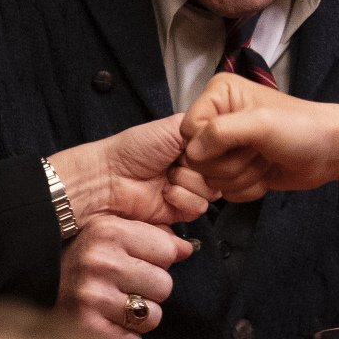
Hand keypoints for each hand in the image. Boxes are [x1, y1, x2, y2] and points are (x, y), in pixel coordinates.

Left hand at [51, 115, 212, 227]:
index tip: (200, 145)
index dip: (215, 149)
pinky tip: (166, 192)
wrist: (112, 176)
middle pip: (221, 171)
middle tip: (178, 161)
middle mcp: (193, 168)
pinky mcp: (182, 211)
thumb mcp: (174, 127)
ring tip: (168, 176)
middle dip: (200, 166)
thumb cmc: (135, 148)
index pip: (222, 149)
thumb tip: (226, 133)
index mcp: (193, 146)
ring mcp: (189, 189)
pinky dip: (182, 198)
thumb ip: (204, 127)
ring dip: (188, 182)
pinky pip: (200, 207)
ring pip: (213, 190)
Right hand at [59, 215, 191, 338]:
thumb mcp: (109, 235)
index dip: (157, 261)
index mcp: (108, 231)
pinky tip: (105, 324)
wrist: (32, 287)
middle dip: (149, 290)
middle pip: (165, 285)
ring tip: (113, 307)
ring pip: (152, 317)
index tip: (135, 263)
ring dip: (138, 317)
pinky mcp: (87, 329)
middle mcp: (101, 261)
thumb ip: (152, 237)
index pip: (169, 251)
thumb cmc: (77, 262)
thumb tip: (188, 249)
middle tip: (122, 288)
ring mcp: (93, 297)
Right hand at [183, 75, 338, 202]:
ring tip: (265, 159)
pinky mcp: (237, 170)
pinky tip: (266, 173)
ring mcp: (227, 147)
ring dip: (243, 175)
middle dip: (231, 162)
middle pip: (196, 158)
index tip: (241, 142)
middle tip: (258, 151)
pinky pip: (225, 191)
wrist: (331, 152)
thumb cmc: (302, 129)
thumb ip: (221, 132)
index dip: (210, 145)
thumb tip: (193, 153)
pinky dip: (248, 188)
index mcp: (218, 95)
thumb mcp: (261, 124)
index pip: (188, 131)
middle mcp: (218, 118)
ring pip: (210, 178)